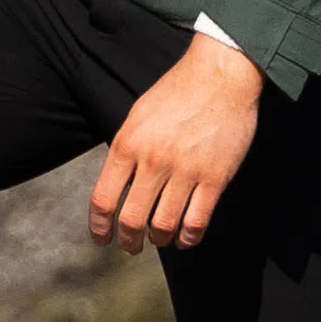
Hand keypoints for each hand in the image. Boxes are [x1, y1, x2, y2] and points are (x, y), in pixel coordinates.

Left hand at [87, 27, 262, 252]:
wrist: (221, 75)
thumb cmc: (179, 91)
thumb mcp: (138, 115)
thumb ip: (127, 148)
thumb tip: (117, 182)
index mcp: (128, 144)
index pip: (103, 198)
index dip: (99, 226)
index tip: (101, 238)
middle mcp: (153, 161)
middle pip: (132, 219)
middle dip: (128, 240)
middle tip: (131, 246)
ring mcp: (185, 171)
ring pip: (164, 225)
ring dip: (159, 239)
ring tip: (159, 239)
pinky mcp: (215, 178)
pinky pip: (197, 221)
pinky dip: (188, 237)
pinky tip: (185, 239)